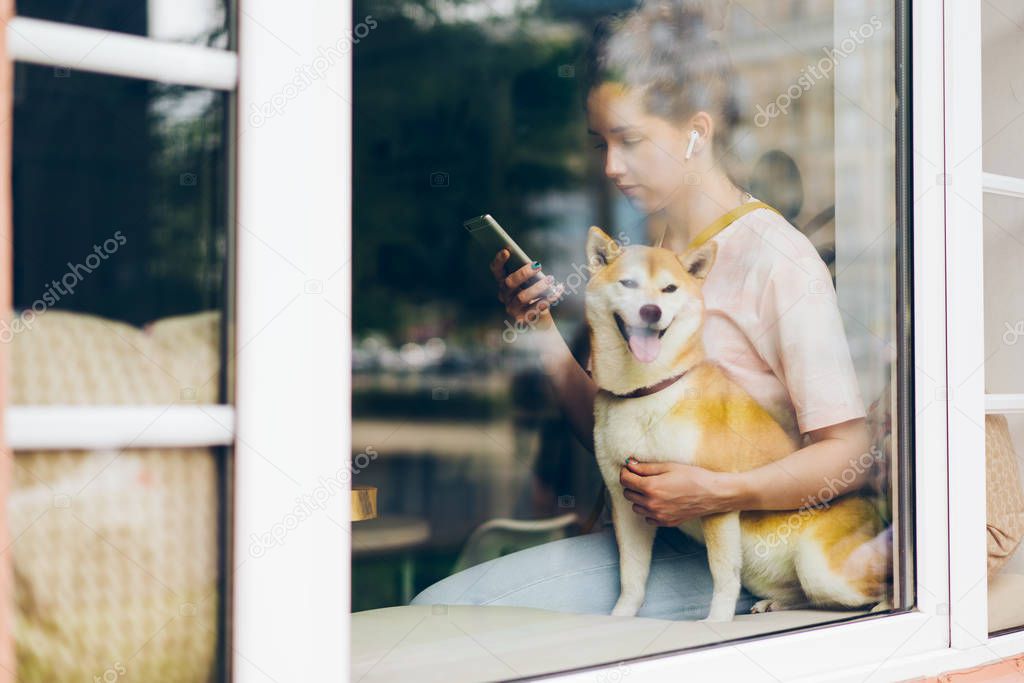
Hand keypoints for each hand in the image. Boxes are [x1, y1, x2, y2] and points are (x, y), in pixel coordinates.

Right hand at [490, 249, 564, 330]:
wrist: (539, 321)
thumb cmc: (535, 296)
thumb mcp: (531, 284)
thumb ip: (529, 275)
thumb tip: (535, 265)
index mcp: (504, 284)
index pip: (497, 271)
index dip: (499, 261)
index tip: (507, 250)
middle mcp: (505, 297)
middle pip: (509, 283)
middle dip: (523, 273)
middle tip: (538, 265)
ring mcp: (512, 309)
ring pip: (521, 297)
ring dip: (537, 287)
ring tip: (551, 279)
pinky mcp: (523, 319)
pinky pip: (535, 309)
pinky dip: (548, 298)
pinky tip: (558, 290)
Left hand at [618, 458, 735, 525]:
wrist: (713, 494)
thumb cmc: (693, 476)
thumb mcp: (668, 466)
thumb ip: (645, 467)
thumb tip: (629, 465)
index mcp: (650, 487)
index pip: (625, 480)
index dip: (625, 472)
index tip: (630, 468)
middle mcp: (651, 504)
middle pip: (628, 494)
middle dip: (631, 484)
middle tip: (642, 477)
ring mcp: (658, 515)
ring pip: (636, 507)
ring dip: (639, 498)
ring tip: (651, 489)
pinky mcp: (666, 522)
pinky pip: (647, 518)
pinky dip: (648, 510)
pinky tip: (659, 501)